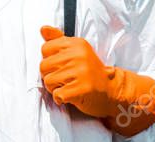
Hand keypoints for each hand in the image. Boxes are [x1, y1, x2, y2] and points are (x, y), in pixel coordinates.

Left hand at [39, 26, 154, 136]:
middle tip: (65, 79)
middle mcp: (78, 55)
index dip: (50, 61)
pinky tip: (71, 96)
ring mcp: (80, 72)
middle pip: (43, 66)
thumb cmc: (90, 71)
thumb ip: (58, 40)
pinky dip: (61, 99)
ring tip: (69, 86)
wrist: (111, 89)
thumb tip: (43, 29)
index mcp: (76, 44)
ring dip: (55, 88)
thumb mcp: (76, 51)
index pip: (45, 49)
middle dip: (50, 76)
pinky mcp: (81, 89)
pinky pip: (57, 95)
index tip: (62, 66)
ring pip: (48, 81)